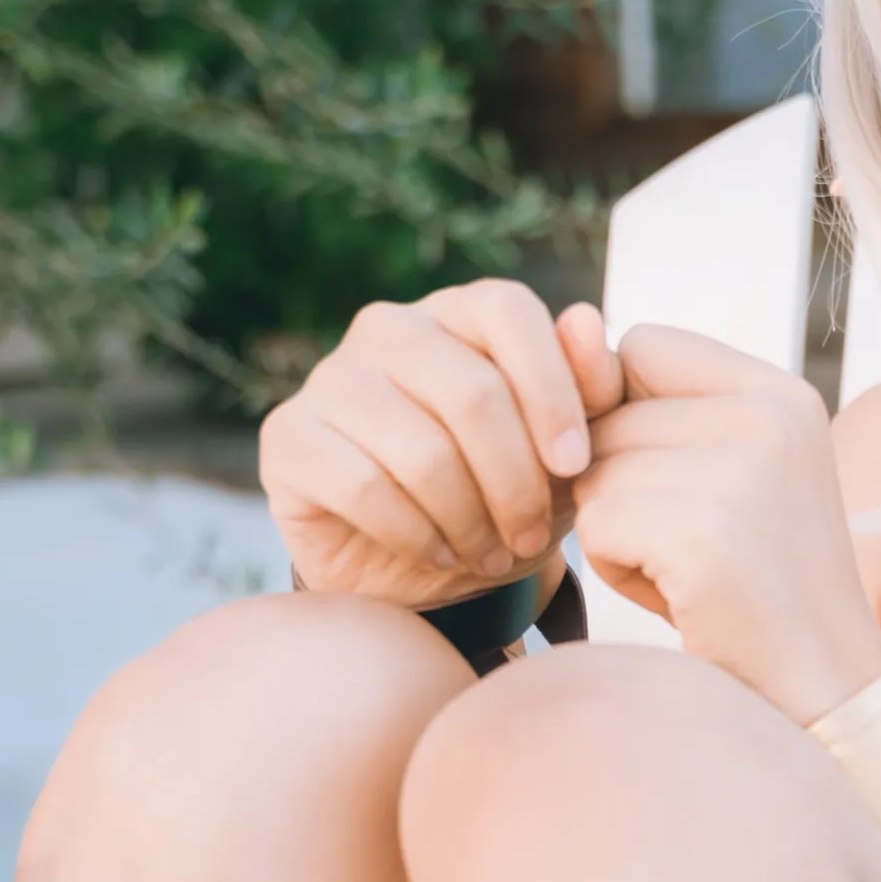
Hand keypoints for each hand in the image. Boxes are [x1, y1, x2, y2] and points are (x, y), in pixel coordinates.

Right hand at [260, 285, 604, 605]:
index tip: (577, 466)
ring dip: (471, 521)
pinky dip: (418, 536)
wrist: (423, 570)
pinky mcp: (289, 437)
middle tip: (533, 539)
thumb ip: (591, 389)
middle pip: (471, 391)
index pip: (508, 310)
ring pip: (422, 451)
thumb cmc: (502, 495)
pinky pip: (365, 488)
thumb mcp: (566, 456)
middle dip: (516, 482)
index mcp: (459, 313)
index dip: (552, 390)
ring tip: (492, 555)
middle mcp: (389, 328)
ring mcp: (332, 378)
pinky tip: (439, 555)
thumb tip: (584, 318)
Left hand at [573, 324, 880, 722]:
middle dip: (625, 489)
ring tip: (690, 572)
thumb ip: (643, 403)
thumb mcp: (718, 478)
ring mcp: (741, 473)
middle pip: (609, 416)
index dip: (629, 416)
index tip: (683, 482)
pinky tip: (681, 597)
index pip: (642, 345)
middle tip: (700, 548)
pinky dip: (618, 571)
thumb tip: (568, 320)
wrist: (825, 693)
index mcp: (781, 393)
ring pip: (596, 472)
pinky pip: (599, 528)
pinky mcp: (705, 533)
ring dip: (617, 533)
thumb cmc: (755, 591)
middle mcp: (769, 417)